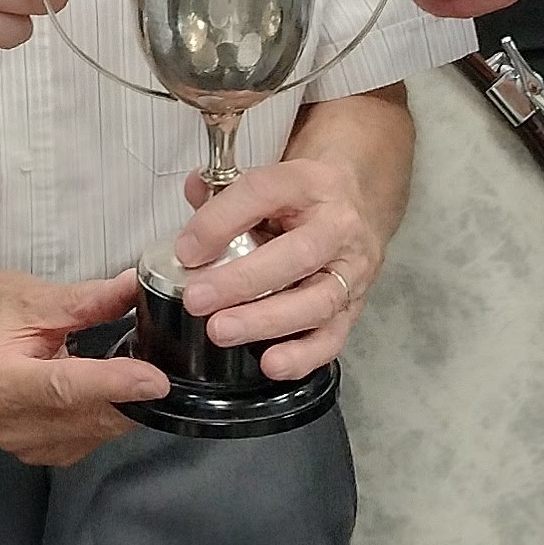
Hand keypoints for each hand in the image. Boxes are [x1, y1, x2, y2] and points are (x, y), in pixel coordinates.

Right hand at [0, 268, 166, 466]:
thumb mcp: (39, 297)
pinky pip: (91, 441)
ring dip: (122, 406)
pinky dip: (108, 417)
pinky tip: (105, 393)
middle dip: (129, 393)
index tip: (156, 380)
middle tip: (157, 364)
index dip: (114, 385)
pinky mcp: (39, 456)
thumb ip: (91, 299)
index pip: (65, 387)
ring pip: (96, 432)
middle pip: (87, 415)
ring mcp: (22, 445)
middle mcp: (7, 421)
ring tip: (126, 373)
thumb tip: (135, 288)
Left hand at [170, 153, 382, 378]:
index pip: (264, 192)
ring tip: (222, 331)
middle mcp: (338, 227)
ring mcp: (351, 271)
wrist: (356, 204)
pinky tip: (270, 362)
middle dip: (242, 281)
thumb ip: (226, 191)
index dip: (221, 221)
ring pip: (317, 301)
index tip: (186, 250)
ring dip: (266, 321)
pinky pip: (333, 338)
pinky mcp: (354, 307)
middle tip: (198, 299)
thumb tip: (194, 190)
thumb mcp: (268, 182)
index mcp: (311, 183)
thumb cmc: (304, 198)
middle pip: (298, 254)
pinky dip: (302, 356)